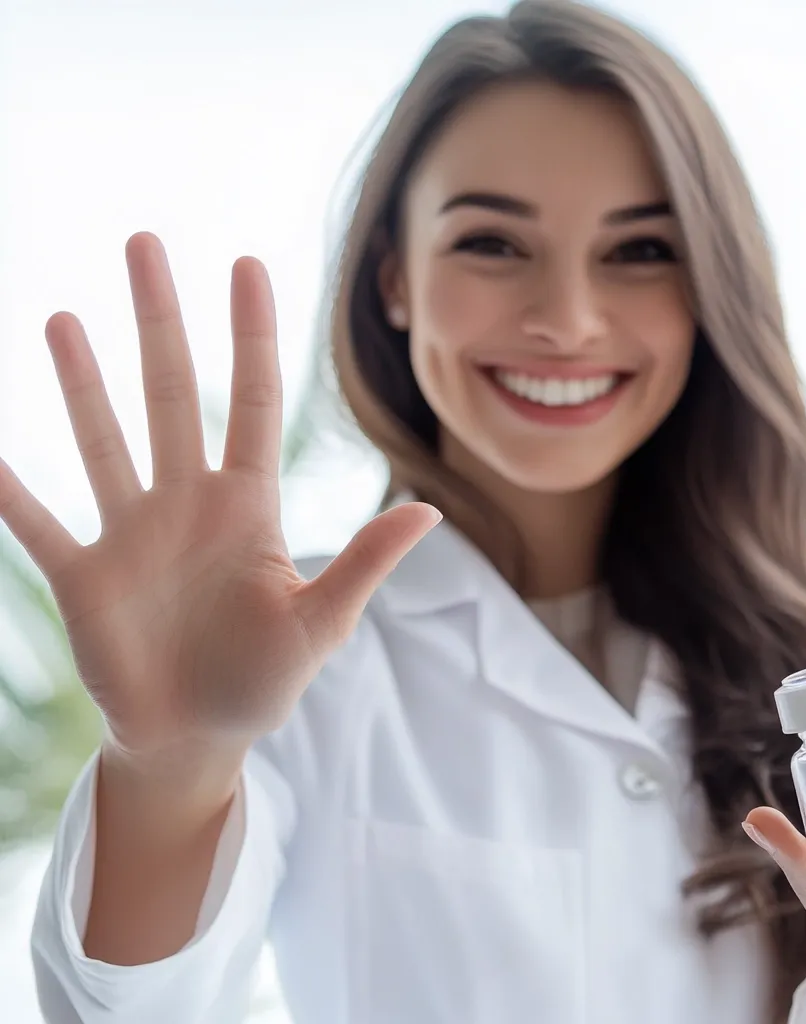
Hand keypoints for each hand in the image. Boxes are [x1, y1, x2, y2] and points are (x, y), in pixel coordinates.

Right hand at [0, 232, 439, 760]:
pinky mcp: (84, 577)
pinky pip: (39, 525)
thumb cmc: (265, 679)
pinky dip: (13, 493)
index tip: (245, 263)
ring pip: (103, 440)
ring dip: (81, 382)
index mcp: (248, 507)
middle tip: (142, 242)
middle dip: (159, 321)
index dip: (250, 334)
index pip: (250, 400)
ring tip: (61, 318)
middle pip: (170, 393)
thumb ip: (364, 563)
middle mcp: (187, 503)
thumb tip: (429, 510)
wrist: (200, 737)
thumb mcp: (321, 623)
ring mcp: (131, 533)